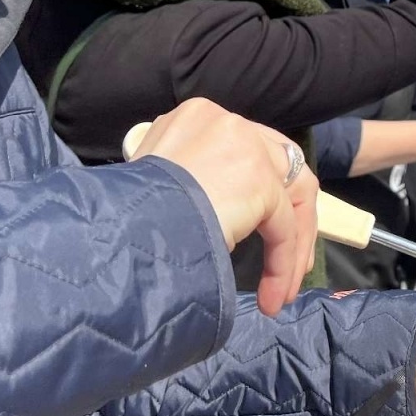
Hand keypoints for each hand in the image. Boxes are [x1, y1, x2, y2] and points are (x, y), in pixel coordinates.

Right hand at [127, 98, 318, 317]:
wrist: (124, 224)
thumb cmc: (129, 213)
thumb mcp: (160, 182)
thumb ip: (192, 179)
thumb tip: (211, 208)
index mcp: (199, 119)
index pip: (249, 151)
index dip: (262, 194)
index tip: (261, 233)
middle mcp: (228, 125)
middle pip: (281, 167)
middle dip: (291, 219)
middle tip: (292, 263)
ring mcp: (248, 148)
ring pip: (292, 196)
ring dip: (292, 248)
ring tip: (282, 292)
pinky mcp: (261, 181)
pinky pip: (283, 227)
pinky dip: (283, 263)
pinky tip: (273, 297)